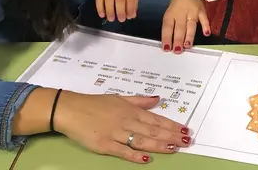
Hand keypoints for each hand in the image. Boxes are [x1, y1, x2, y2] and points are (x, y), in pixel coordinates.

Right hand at [54, 91, 190, 163]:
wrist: (71, 110)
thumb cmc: (95, 104)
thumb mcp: (119, 97)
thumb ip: (140, 101)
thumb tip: (158, 99)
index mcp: (131, 110)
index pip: (156, 119)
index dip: (171, 125)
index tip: (184, 130)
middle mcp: (126, 121)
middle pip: (153, 131)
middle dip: (171, 136)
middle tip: (186, 141)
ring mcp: (116, 134)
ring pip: (141, 141)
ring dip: (159, 145)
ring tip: (173, 148)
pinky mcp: (105, 145)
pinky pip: (123, 151)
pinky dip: (135, 155)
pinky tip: (148, 158)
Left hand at [161, 0, 208, 53]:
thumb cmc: (178, 1)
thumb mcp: (170, 11)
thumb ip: (171, 25)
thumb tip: (170, 40)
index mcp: (171, 14)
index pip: (167, 27)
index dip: (166, 38)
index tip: (166, 48)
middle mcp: (181, 13)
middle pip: (179, 28)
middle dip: (178, 40)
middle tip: (177, 50)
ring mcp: (192, 12)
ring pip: (190, 25)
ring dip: (189, 36)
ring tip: (187, 45)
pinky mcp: (202, 10)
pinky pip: (204, 19)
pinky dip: (205, 26)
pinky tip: (206, 33)